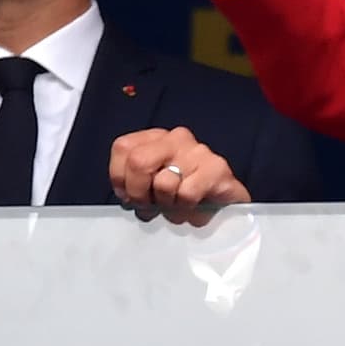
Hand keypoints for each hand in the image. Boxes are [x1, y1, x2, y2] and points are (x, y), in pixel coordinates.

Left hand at [108, 127, 250, 225]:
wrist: (224, 203)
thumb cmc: (183, 194)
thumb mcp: (151, 187)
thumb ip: (134, 185)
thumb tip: (127, 196)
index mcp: (156, 138)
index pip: (123, 147)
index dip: (120, 178)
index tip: (129, 197)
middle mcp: (176, 138)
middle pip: (138, 161)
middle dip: (138, 193)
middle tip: (150, 206)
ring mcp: (198, 151)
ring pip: (164, 183)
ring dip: (167, 205)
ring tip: (177, 206)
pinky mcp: (217, 168)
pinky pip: (187, 194)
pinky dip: (186, 207)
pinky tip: (194, 206)